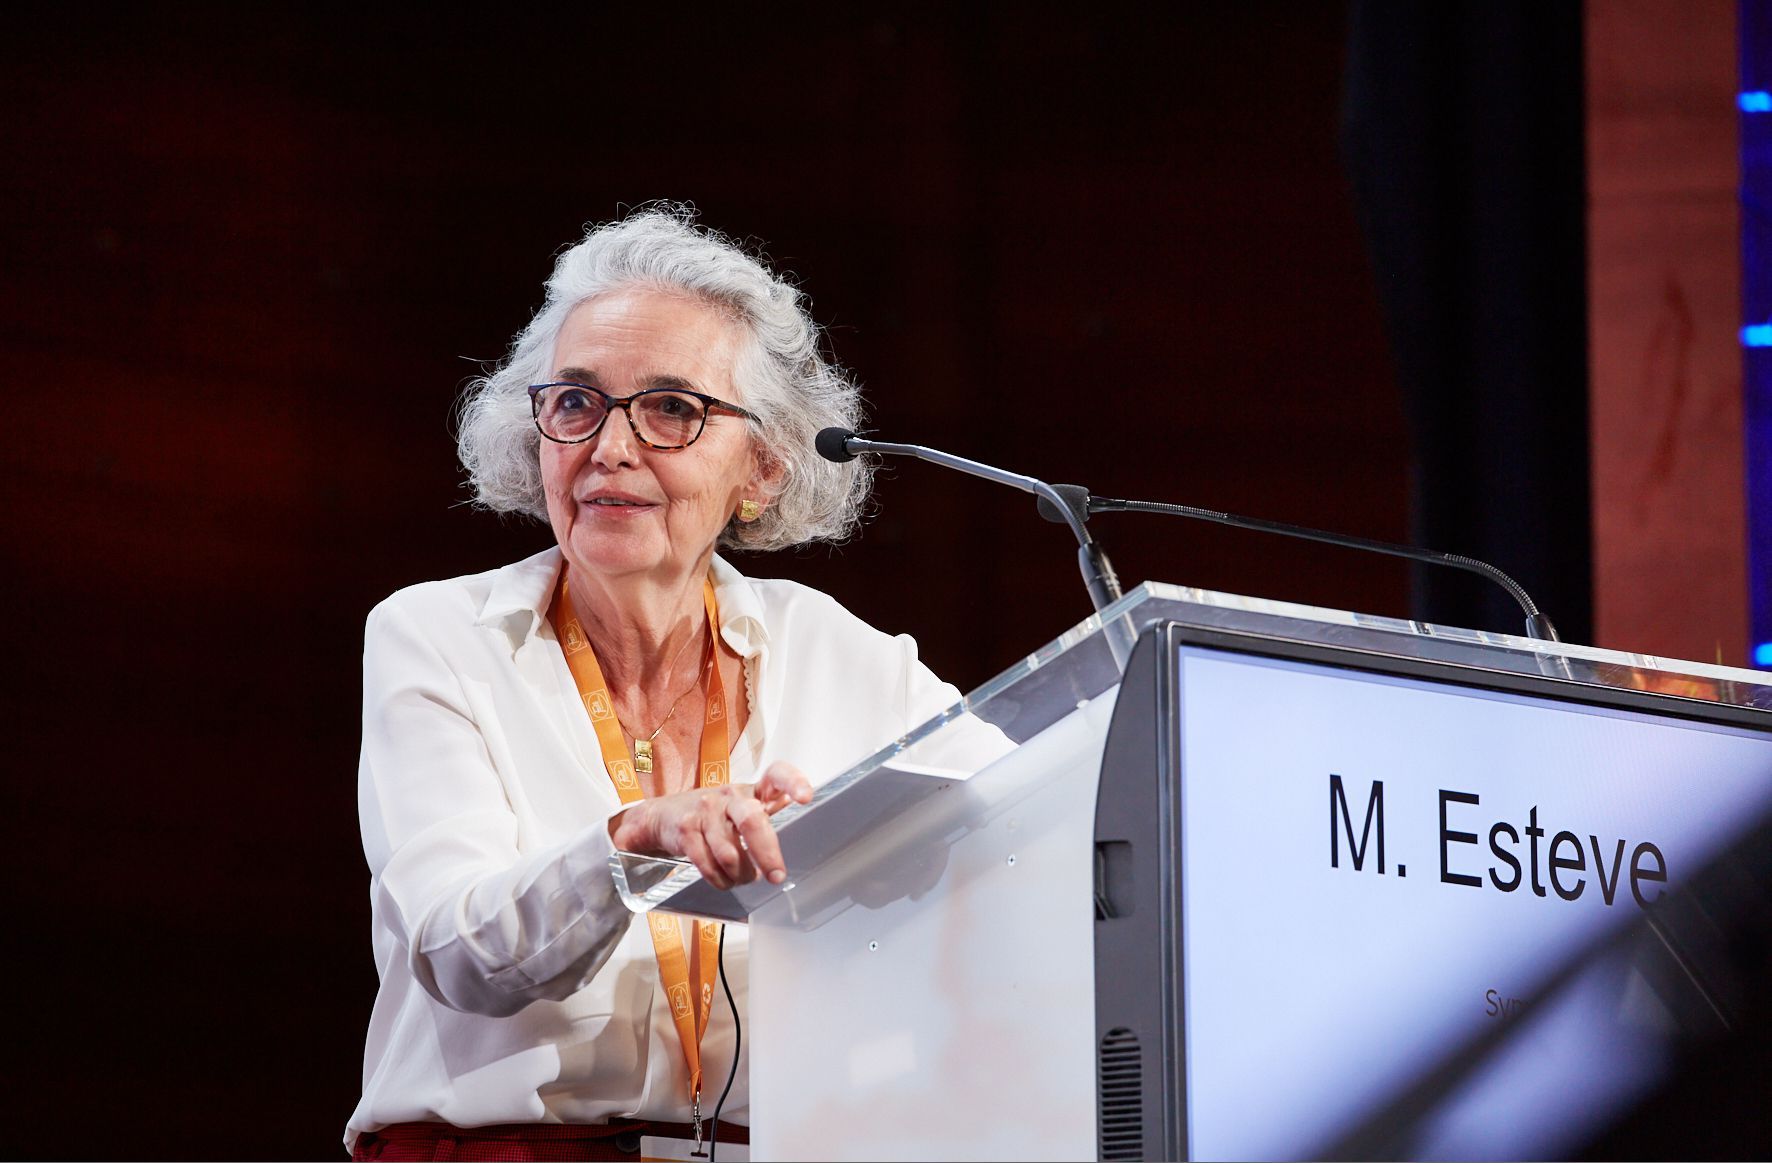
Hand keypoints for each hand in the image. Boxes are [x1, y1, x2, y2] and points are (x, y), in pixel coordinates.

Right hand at [609, 762, 813, 889]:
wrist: (665, 816)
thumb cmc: (715, 817)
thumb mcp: (742, 810)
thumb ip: (767, 820)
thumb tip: (796, 847)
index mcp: (750, 791)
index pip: (776, 775)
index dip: (793, 782)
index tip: (805, 798)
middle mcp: (729, 796)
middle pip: (752, 821)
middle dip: (767, 853)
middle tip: (777, 876)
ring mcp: (706, 811)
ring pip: (730, 853)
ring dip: (741, 875)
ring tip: (744, 879)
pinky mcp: (686, 830)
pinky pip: (708, 865)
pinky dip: (721, 880)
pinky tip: (725, 881)